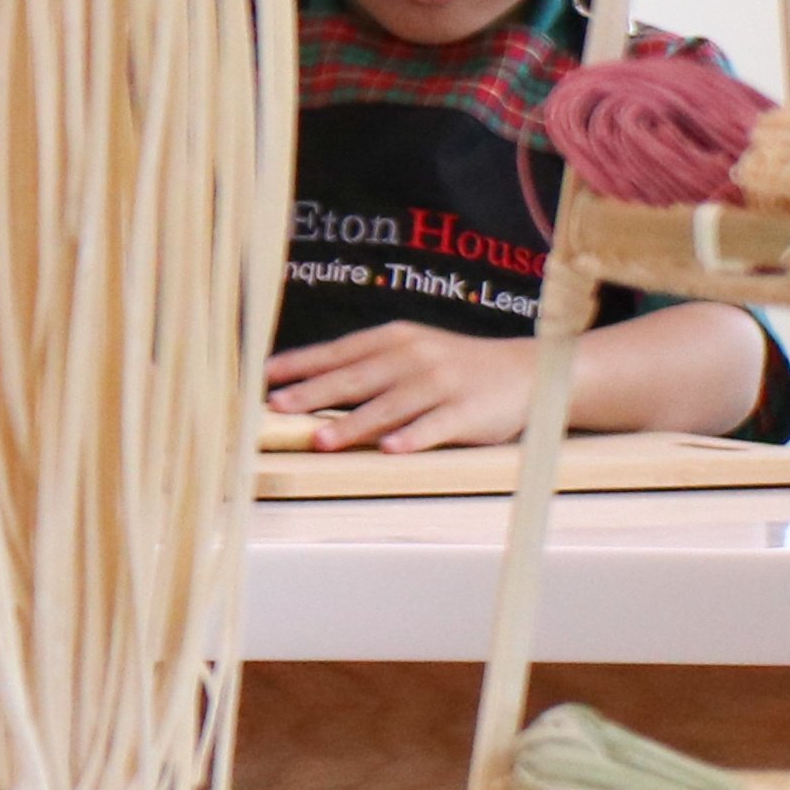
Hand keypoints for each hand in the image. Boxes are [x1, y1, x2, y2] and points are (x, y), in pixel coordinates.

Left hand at [260, 322, 541, 452]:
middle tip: (278, 409)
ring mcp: (443, 383)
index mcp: (393, 339)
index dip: (299, 365)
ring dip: (354, 423)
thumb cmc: (454, 367)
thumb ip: (366, 366)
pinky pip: (436, 425)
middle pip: (356, 378)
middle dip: (313, 393)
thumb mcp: (410, 353)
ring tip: (321, 440)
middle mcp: (414, 356)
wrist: (527, 371)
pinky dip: (413, 437)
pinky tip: (390, 450)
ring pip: (390, 405)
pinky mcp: (469, 411)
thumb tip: (304, 385)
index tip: (261, 379)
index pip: (337, 352)